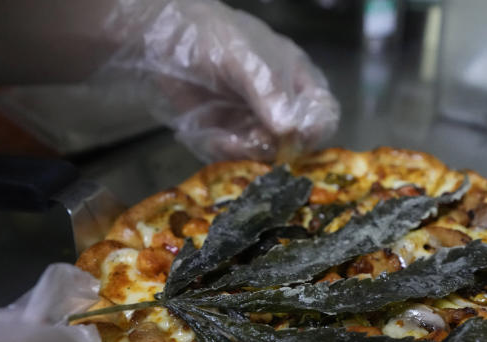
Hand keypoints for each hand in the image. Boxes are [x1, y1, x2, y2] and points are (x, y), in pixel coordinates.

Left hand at [96, 0, 339, 161]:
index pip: (323, 114)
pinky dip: (227, 153)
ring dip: (249, 153)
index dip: (314, 130)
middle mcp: (280, 109)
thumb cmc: (213, 37)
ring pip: (265, 157)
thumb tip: (290, 129)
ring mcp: (254, 126)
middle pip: (296, 145)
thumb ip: (267, 91)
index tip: (295, 137)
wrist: (164, 40)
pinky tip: (216, 137)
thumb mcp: (243, 57)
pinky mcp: (228, 139)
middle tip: (257, 140)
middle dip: (278, 149)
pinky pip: (236, 159)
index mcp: (296, 82)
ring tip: (229, 138)